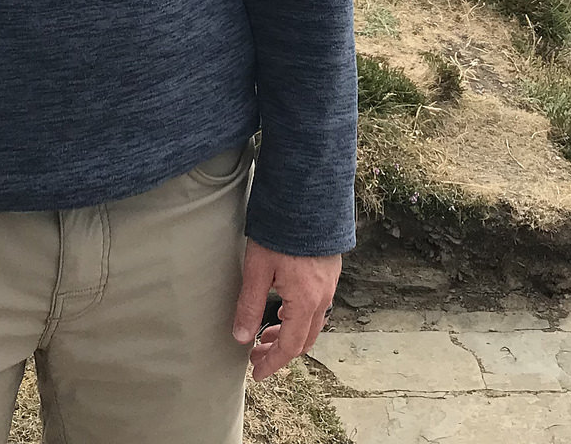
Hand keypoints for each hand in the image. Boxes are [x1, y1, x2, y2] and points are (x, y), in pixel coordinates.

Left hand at [233, 240, 341, 382]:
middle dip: (281, 351)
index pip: (290, 346)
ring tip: (266, 332)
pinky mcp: (330, 271)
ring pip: (313, 323)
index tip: (256, 373)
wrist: (308, 197)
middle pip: (305, 339)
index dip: (273, 363)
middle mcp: (323, 296)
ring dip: (290, 334)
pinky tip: (283, 307)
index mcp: (305, 301)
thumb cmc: (281, 231)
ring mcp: (330, 284)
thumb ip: (249, 305)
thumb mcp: (257, 268)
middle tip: (256, 353)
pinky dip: (300, 317)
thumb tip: (240, 337)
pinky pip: (318, 306)